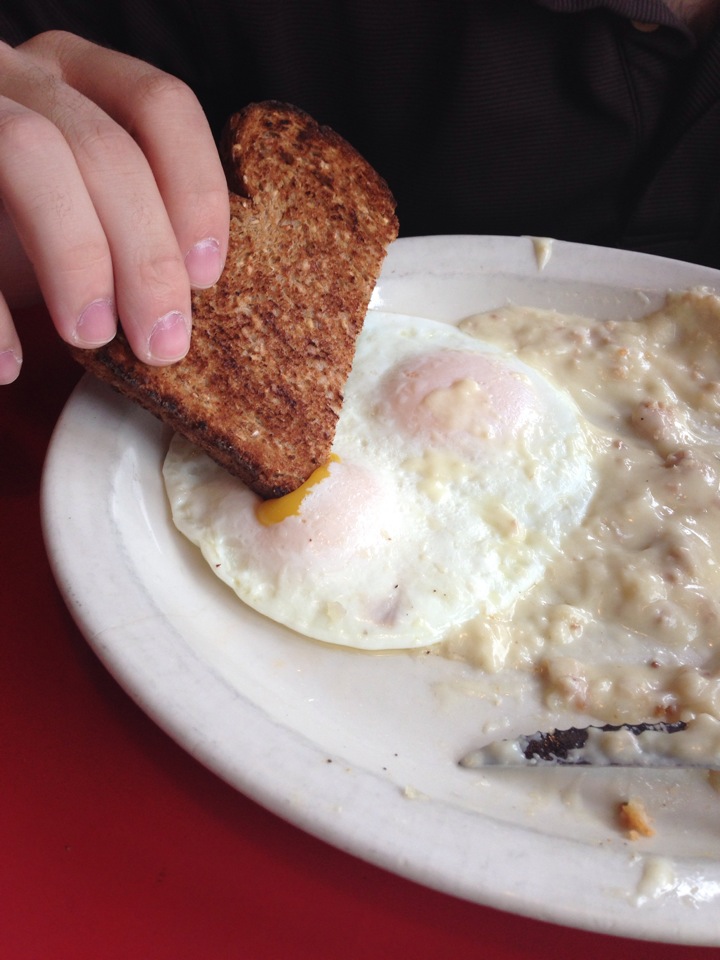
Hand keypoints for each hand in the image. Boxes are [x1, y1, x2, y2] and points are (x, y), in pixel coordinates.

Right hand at [0, 31, 229, 383]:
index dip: (195, 190)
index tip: (206, 278)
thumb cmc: (28, 231)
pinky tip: (10, 364)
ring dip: (74, 258)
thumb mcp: (92, 214)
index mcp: (84, 78)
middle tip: (160, 344)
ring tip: (90, 337)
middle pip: (105, 147)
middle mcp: (24, 76)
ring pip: (30, 151)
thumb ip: (140, 229)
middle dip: (145, 257)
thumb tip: (195, 309)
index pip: (162, 106)